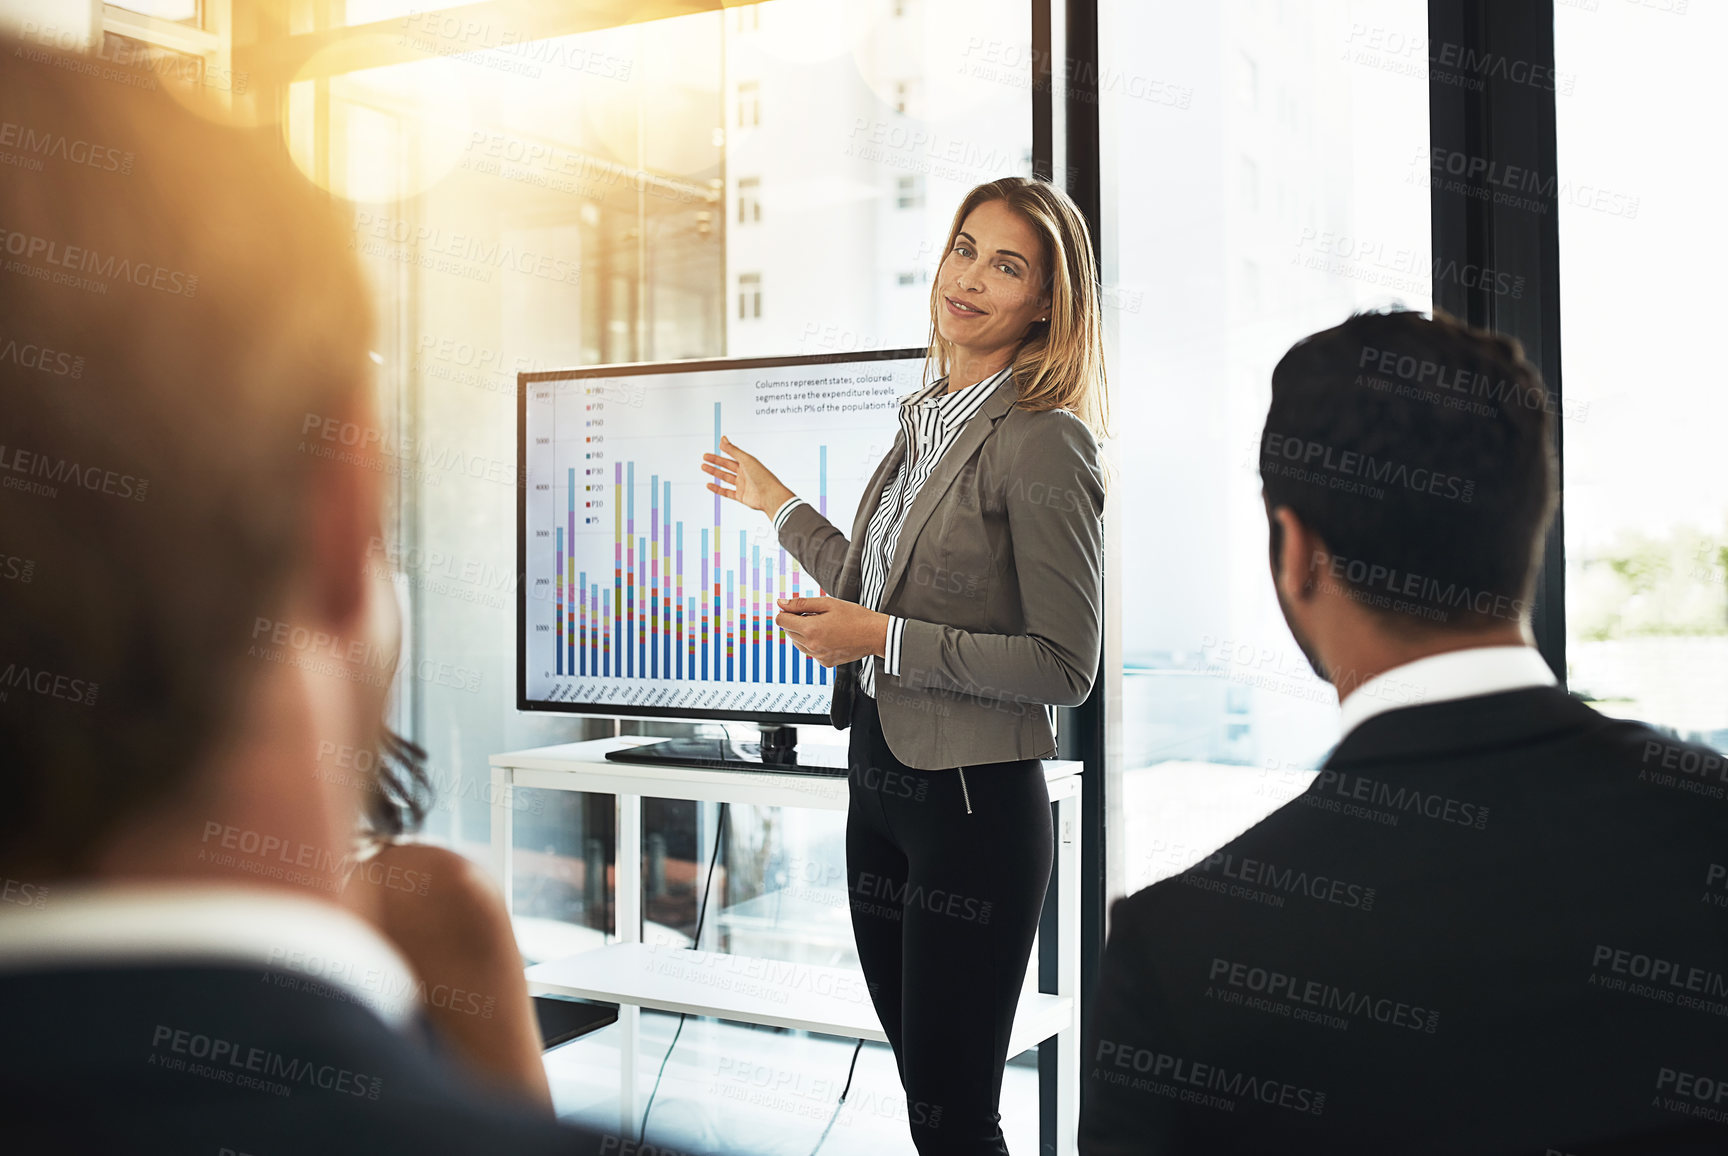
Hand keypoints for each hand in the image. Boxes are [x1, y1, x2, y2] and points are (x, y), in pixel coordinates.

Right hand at [702, 435, 792, 514]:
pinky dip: (717, 489)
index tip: (715, 447)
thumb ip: (733, 450)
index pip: (732, 456)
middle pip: (727, 466)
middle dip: (715, 461)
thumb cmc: (762, 476)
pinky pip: (726, 492)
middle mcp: (745, 474)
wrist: (770, 495)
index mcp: (748, 463)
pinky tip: (709, 485)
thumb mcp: (746, 459)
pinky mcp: (740, 496)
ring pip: (725, 477)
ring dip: (714, 472)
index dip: (722, 451)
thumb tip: (723, 438)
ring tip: (704, 467)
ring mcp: (742, 485)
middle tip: (704, 458)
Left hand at [774, 596, 889, 667]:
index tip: (795, 607)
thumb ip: (801, 603)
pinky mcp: (824, 663)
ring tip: (823, 625)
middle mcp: (811, 646)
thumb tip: (780, 603)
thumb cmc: (854, 616)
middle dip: (796, 621)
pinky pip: (810, 652)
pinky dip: (814, 643)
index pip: (781, 620)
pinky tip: (829, 636)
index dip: (786, 611)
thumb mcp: (828, 603)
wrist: (875, 635)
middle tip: (816, 614)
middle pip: (788, 632)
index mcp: (810, 629)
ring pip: (797, 643)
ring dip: (803, 633)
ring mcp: (818, 656)